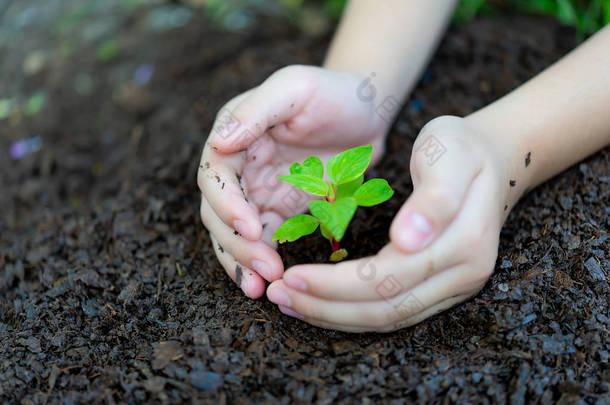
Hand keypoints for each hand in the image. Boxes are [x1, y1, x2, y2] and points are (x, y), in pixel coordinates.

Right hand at [198, 65, 389, 298]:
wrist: (369, 112)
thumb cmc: (334, 93)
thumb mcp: (296, 88)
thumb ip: (256, 112)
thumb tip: (218, 143)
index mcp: (235, 133)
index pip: (215, 175)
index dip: (226, 204)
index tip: (252, 227)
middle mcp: (239, 165)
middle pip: (219, 211)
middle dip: (236, 242)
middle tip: (265, 268)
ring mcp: (258, 190)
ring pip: (234, 233)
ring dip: (243, 261)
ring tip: (262, 287)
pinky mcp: (280, 210)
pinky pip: (262, 241)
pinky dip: (260, 261)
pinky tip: (269, 282)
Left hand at [266, 116, 511, 331]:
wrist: (493, 160)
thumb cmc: (462, 148)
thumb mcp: (448, 152)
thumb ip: (434, 196)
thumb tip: (409, 241)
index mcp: (464, 242)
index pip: (388, 277)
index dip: (336, 283)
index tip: (291, 275)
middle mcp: (465, 275)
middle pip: (386, 308)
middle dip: (326, 306)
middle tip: (277, 294)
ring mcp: (457, 287)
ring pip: (388, 318)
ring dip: (334, 316)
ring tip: (289, 303)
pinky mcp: (443, 289)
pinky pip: (394, 312)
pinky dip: (352, 313)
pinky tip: (320, 303)